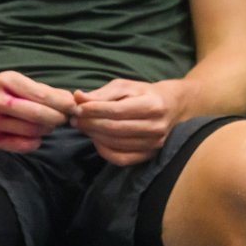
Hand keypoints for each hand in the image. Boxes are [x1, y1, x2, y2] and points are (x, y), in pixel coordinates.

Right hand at [0, 70, 76, 152]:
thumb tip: (70, 99)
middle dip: (57, 117)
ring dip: (47, 129)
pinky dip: (35, 142)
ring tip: (49, 124)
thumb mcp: (15, 82)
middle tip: (65, 118)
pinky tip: (36, 136)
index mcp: (5, 82)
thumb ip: (42, 90)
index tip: (73, 106)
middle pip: (36, 114)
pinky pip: (21, 145)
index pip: (40, 95)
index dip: (61, 103)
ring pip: (31, 130)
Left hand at [70, 79, 186, 165]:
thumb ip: (101, 93)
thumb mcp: (124, 86)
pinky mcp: (150, 155)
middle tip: (74, 119)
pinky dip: (104, 151)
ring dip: (94, 136)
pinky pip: (122, 159)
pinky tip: (96, 140)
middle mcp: (156, 127)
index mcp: (152, 105)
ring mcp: (154, 144)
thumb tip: (77, 97)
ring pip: (116, 144)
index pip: (116, 110)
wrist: (171, 107)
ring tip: (82, 127)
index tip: (76, 108)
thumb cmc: (143, 94)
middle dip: (90, 123)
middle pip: (115, 128)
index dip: (93, 110)